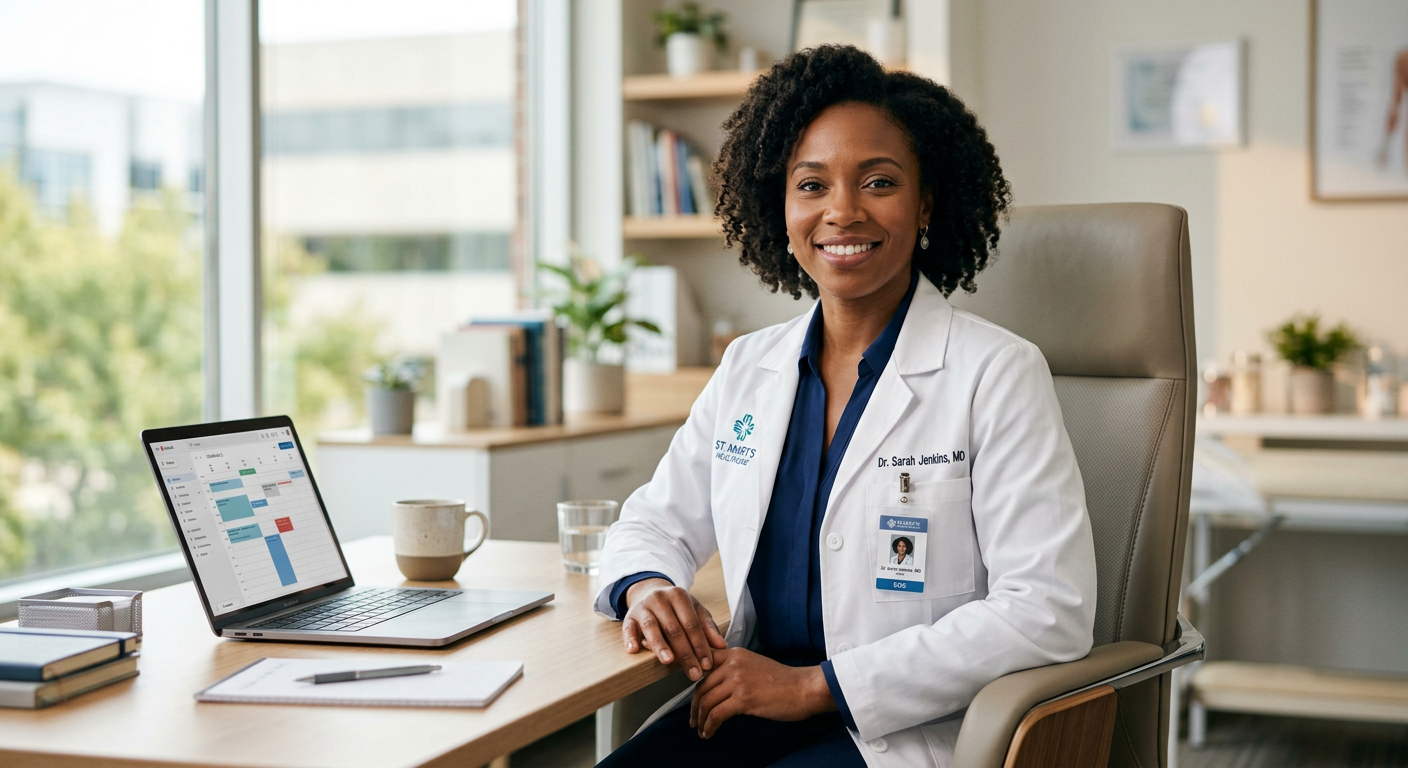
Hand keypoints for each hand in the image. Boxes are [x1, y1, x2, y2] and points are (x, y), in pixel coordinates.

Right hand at [622, 578, 726, 681]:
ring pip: (652, 627)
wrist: (649, 592)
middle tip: (693, 673)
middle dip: (685, 653)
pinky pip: (628, 628)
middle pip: (674, 628)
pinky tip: (634, 650)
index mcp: (679, 596)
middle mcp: (660, 598)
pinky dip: (630, 639)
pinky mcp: (629, 616)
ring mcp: (643, 607)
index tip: (707, 664)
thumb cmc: (676, 607)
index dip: (700, 645)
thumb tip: (722, 646)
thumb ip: (707, 628)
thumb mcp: (694, 611)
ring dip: (660, 645)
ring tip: (668, 661)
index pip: (692, 624)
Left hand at [689, 648, 836, 737]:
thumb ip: (734, 669)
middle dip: (695, 706)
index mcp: (735, 654)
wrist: (804, 688)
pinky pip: (716, 714)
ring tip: (701, 729)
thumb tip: (716, 686)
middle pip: (702, 686)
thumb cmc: (783, 681)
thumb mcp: (754, 665)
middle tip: (694, 719)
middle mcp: (733, 664)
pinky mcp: (743, 698)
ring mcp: (737, 680)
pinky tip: (709, 733)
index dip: (693, 682)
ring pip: (706, 701)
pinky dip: (709, 726)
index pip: (703, 664)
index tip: (693, 697)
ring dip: (700, 719)